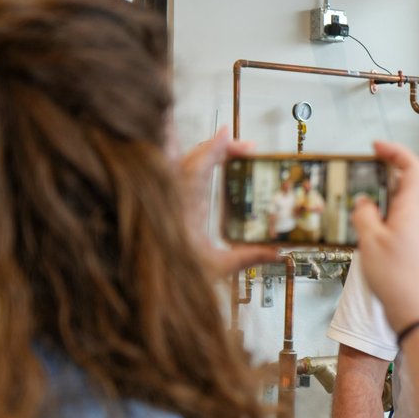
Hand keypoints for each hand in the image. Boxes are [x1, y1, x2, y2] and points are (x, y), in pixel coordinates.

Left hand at [176, 127, 278, 275]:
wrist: (143, 284)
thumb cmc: (171, 277)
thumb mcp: (214, 269)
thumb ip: (246, 257)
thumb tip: (275, 251)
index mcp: (182, 208)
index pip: (197, 167)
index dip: (213, 147)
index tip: (228, 133)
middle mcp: (171, 196)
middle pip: (191, 156)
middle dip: (217, 145)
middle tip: (247, 147)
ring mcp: (166, 195)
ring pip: (182, 158)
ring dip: (206, 150)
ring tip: (231, 146)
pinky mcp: (164, 199)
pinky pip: (177, 169)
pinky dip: (196, 160)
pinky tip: (210, 159)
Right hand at [351, 141, 418, 331]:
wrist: (416, 310)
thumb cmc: (398, 278)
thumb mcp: (371, 242)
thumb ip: (364, 215)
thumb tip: (364, 202)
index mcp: (411, 209)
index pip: (411, 167)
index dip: (395, 151)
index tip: (376, 146)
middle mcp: (416, 217)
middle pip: (403, 183)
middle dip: (381, 173)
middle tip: (359, 172)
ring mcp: (414, 232)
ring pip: (396, 203)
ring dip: (377, 198)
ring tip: (355, 202)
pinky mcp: (409, 246)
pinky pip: (393, 222)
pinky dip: (378, 218)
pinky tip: (362, 228)